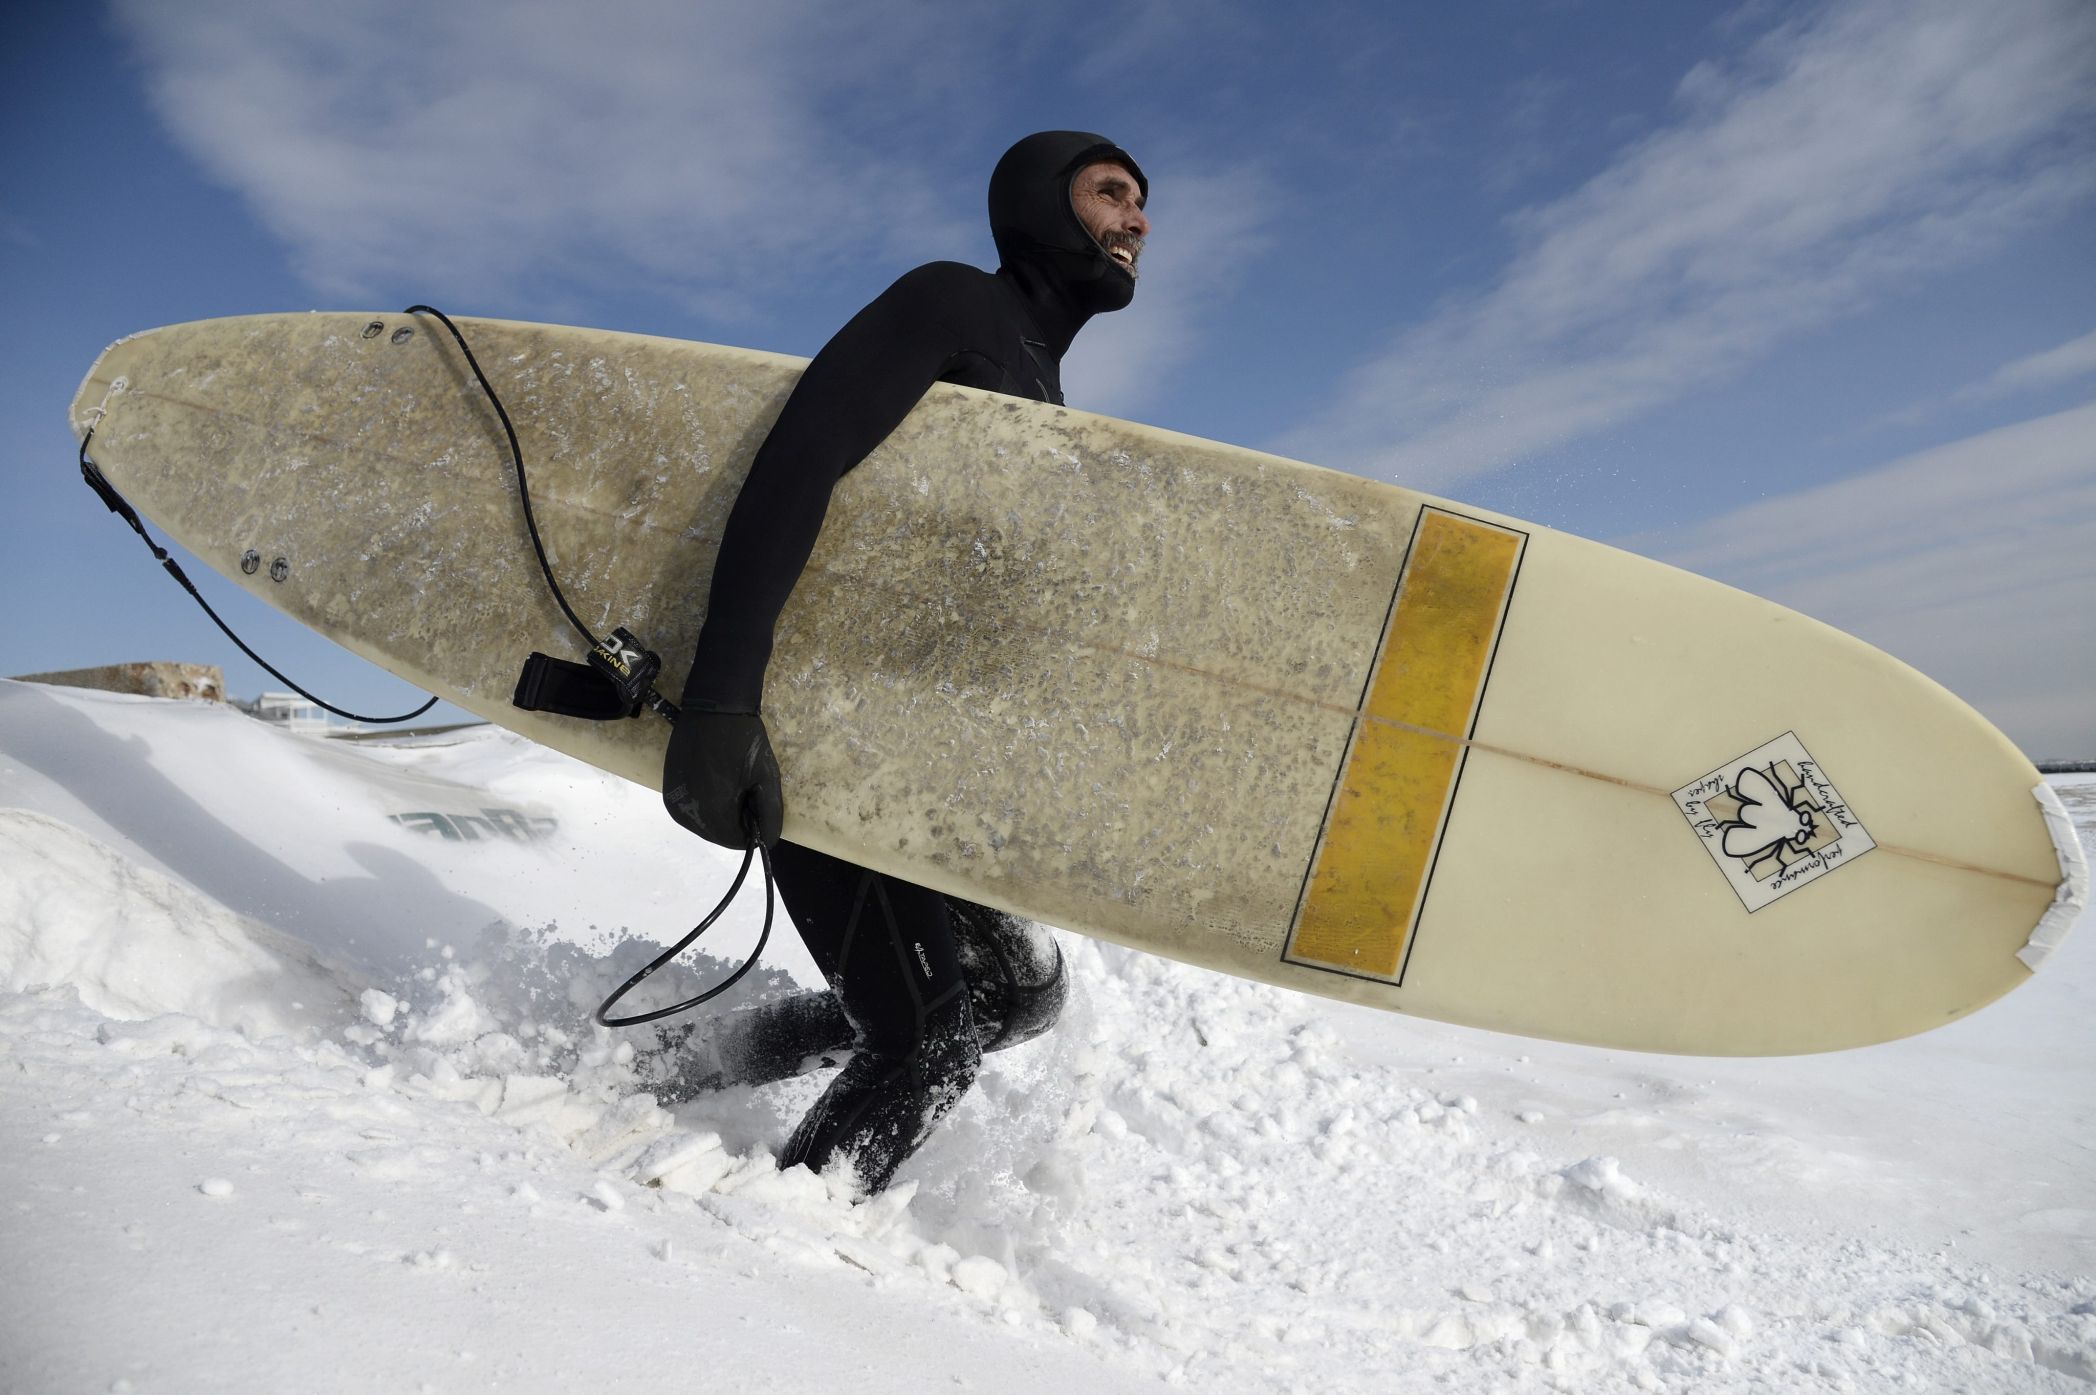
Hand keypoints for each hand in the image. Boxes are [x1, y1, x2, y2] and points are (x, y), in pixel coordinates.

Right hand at [662, 709, 783, 848]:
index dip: (752, 828)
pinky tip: (714, 782)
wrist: (713, 706)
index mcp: (711, 811)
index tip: (757, 802)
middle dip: (736, 821)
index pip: (736, 842)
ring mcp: (673, 801)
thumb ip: (769, 815)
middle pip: (718, 835)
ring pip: (704, 825)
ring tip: (731, 785)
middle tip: (746, 790)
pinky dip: (705, 805)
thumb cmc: (744, 740)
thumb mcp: (766, 778)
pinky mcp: (667, 789)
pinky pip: (690, 810)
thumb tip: (767, 841)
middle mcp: (686, 812)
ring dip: (720, 815)